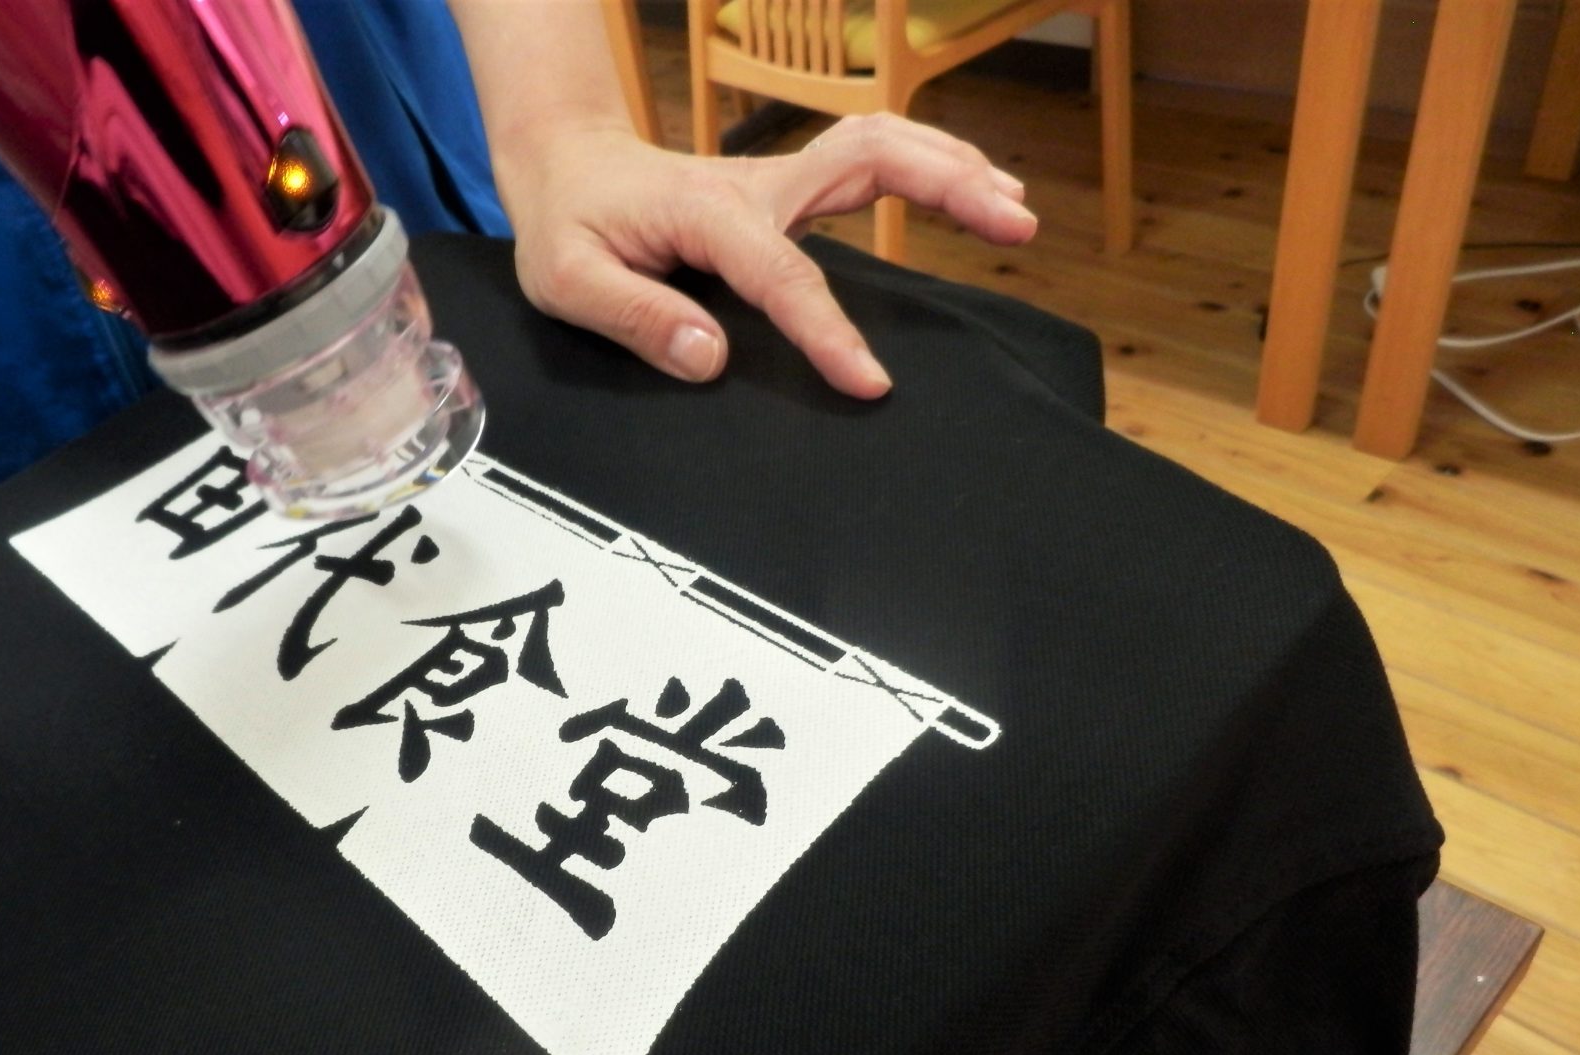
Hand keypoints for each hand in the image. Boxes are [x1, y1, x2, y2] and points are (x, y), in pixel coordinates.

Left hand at [501, 114, 1037, 398]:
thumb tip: (711, 357)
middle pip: (869, 158)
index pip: (785, 276)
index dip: (829, 331)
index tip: (869, 382)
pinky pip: (869, 164)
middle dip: (947, 184)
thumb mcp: (568, 280)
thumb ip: (637, 318)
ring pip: (880, 148)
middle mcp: (755, 187)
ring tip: (1015, 209)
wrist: (564, 164)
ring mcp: (777, 182)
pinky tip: (971, 192)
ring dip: (952, 168)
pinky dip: (928, 170)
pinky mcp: (788, 191)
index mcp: (707, 215)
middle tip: (1013, 223)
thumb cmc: (566, 223)